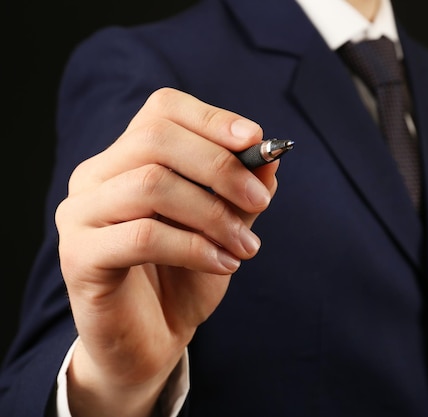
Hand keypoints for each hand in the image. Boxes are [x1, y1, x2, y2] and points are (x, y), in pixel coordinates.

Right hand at [55, 88, 278, 415]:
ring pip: (151, 185)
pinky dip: (194, 247)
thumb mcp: (225, 227)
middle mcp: (95, 176)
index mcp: (127, 158)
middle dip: (220, 167)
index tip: (254, 139)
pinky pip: (143, 235)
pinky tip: (223, 264)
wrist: (151, 339)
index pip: (162, 110)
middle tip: (261, 202)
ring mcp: (80, 214)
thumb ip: (242, 191)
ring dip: (213, 214)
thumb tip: (269, 156)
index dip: (211, 117)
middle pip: (155, 138)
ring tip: (247, 246)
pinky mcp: (79, 256)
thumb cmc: (185, 276)